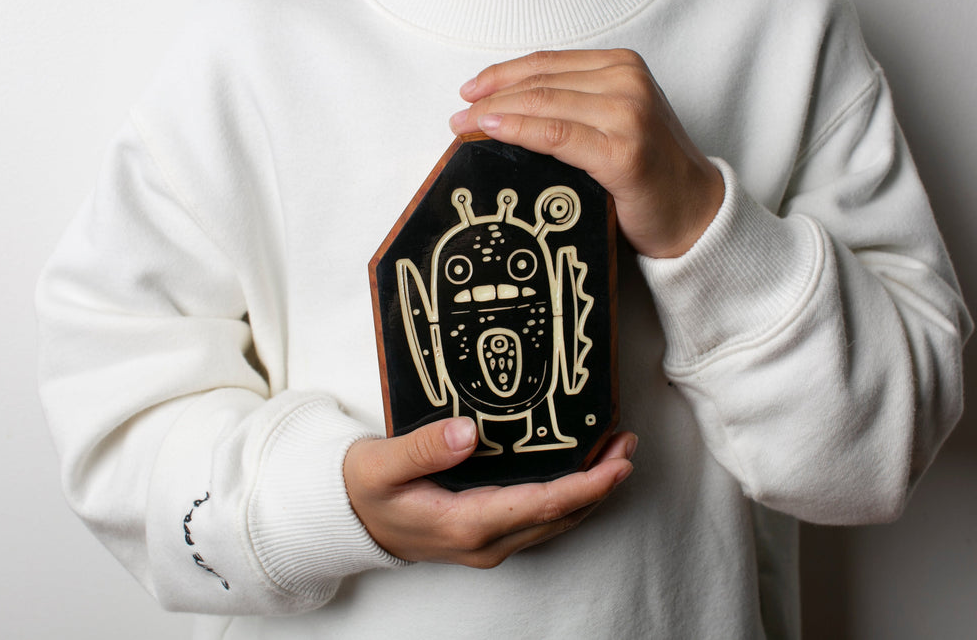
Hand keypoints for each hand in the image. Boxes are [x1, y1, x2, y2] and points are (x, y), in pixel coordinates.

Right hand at [343, 417, 635, 567]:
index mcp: (466, 524)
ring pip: (555, 520)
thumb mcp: (381, 465)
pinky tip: (580, 473)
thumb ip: (423, 448)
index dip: (586, 486)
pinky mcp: (488, 535)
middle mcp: (485, 542)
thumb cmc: (365, 491)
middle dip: (601, 483)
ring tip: (615, 453)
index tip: (616, 464)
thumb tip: (466, 432)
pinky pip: (541, 518)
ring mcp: (489, 543)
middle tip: (627, 444)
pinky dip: (569, 496)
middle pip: (560, 515)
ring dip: (590, 491)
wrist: (349, 520)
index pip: (541, 505)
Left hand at [449, 49, 724, 258]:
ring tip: (463, 128)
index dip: (502, 74)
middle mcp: (626, 81)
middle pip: (540, 82)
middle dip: (491, 97)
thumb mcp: (611, 122)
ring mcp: (627, 114)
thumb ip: (572, 106)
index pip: (547, 63)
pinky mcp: (623, 151)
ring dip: (495, 114)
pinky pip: (556, 135)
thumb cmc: (647, 173)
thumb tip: (502, 108)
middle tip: (457, 117)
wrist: (694, 212)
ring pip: (542, 104)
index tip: (470, 91)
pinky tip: (491, 132)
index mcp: (623, 66)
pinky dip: (518, 131)